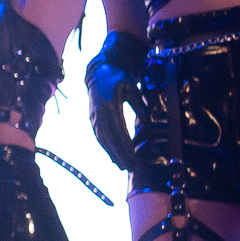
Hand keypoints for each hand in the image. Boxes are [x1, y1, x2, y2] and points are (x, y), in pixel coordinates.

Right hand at [85, 31, 149, 171]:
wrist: (99, 72)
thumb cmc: (119, 79)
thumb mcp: (132, 89)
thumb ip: (139, 105)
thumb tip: (147, 121)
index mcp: (109, 105)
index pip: (118, 130)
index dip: (125, 146)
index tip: (133, 157)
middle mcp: (98, 113)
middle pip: (109, 139)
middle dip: (119, 154)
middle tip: (130, 168)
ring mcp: (93, 117)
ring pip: (102, 140)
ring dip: (112, 154)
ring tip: (122, 166)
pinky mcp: (92, 119)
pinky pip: (99, 136)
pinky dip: (106, 148)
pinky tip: (113, 156)